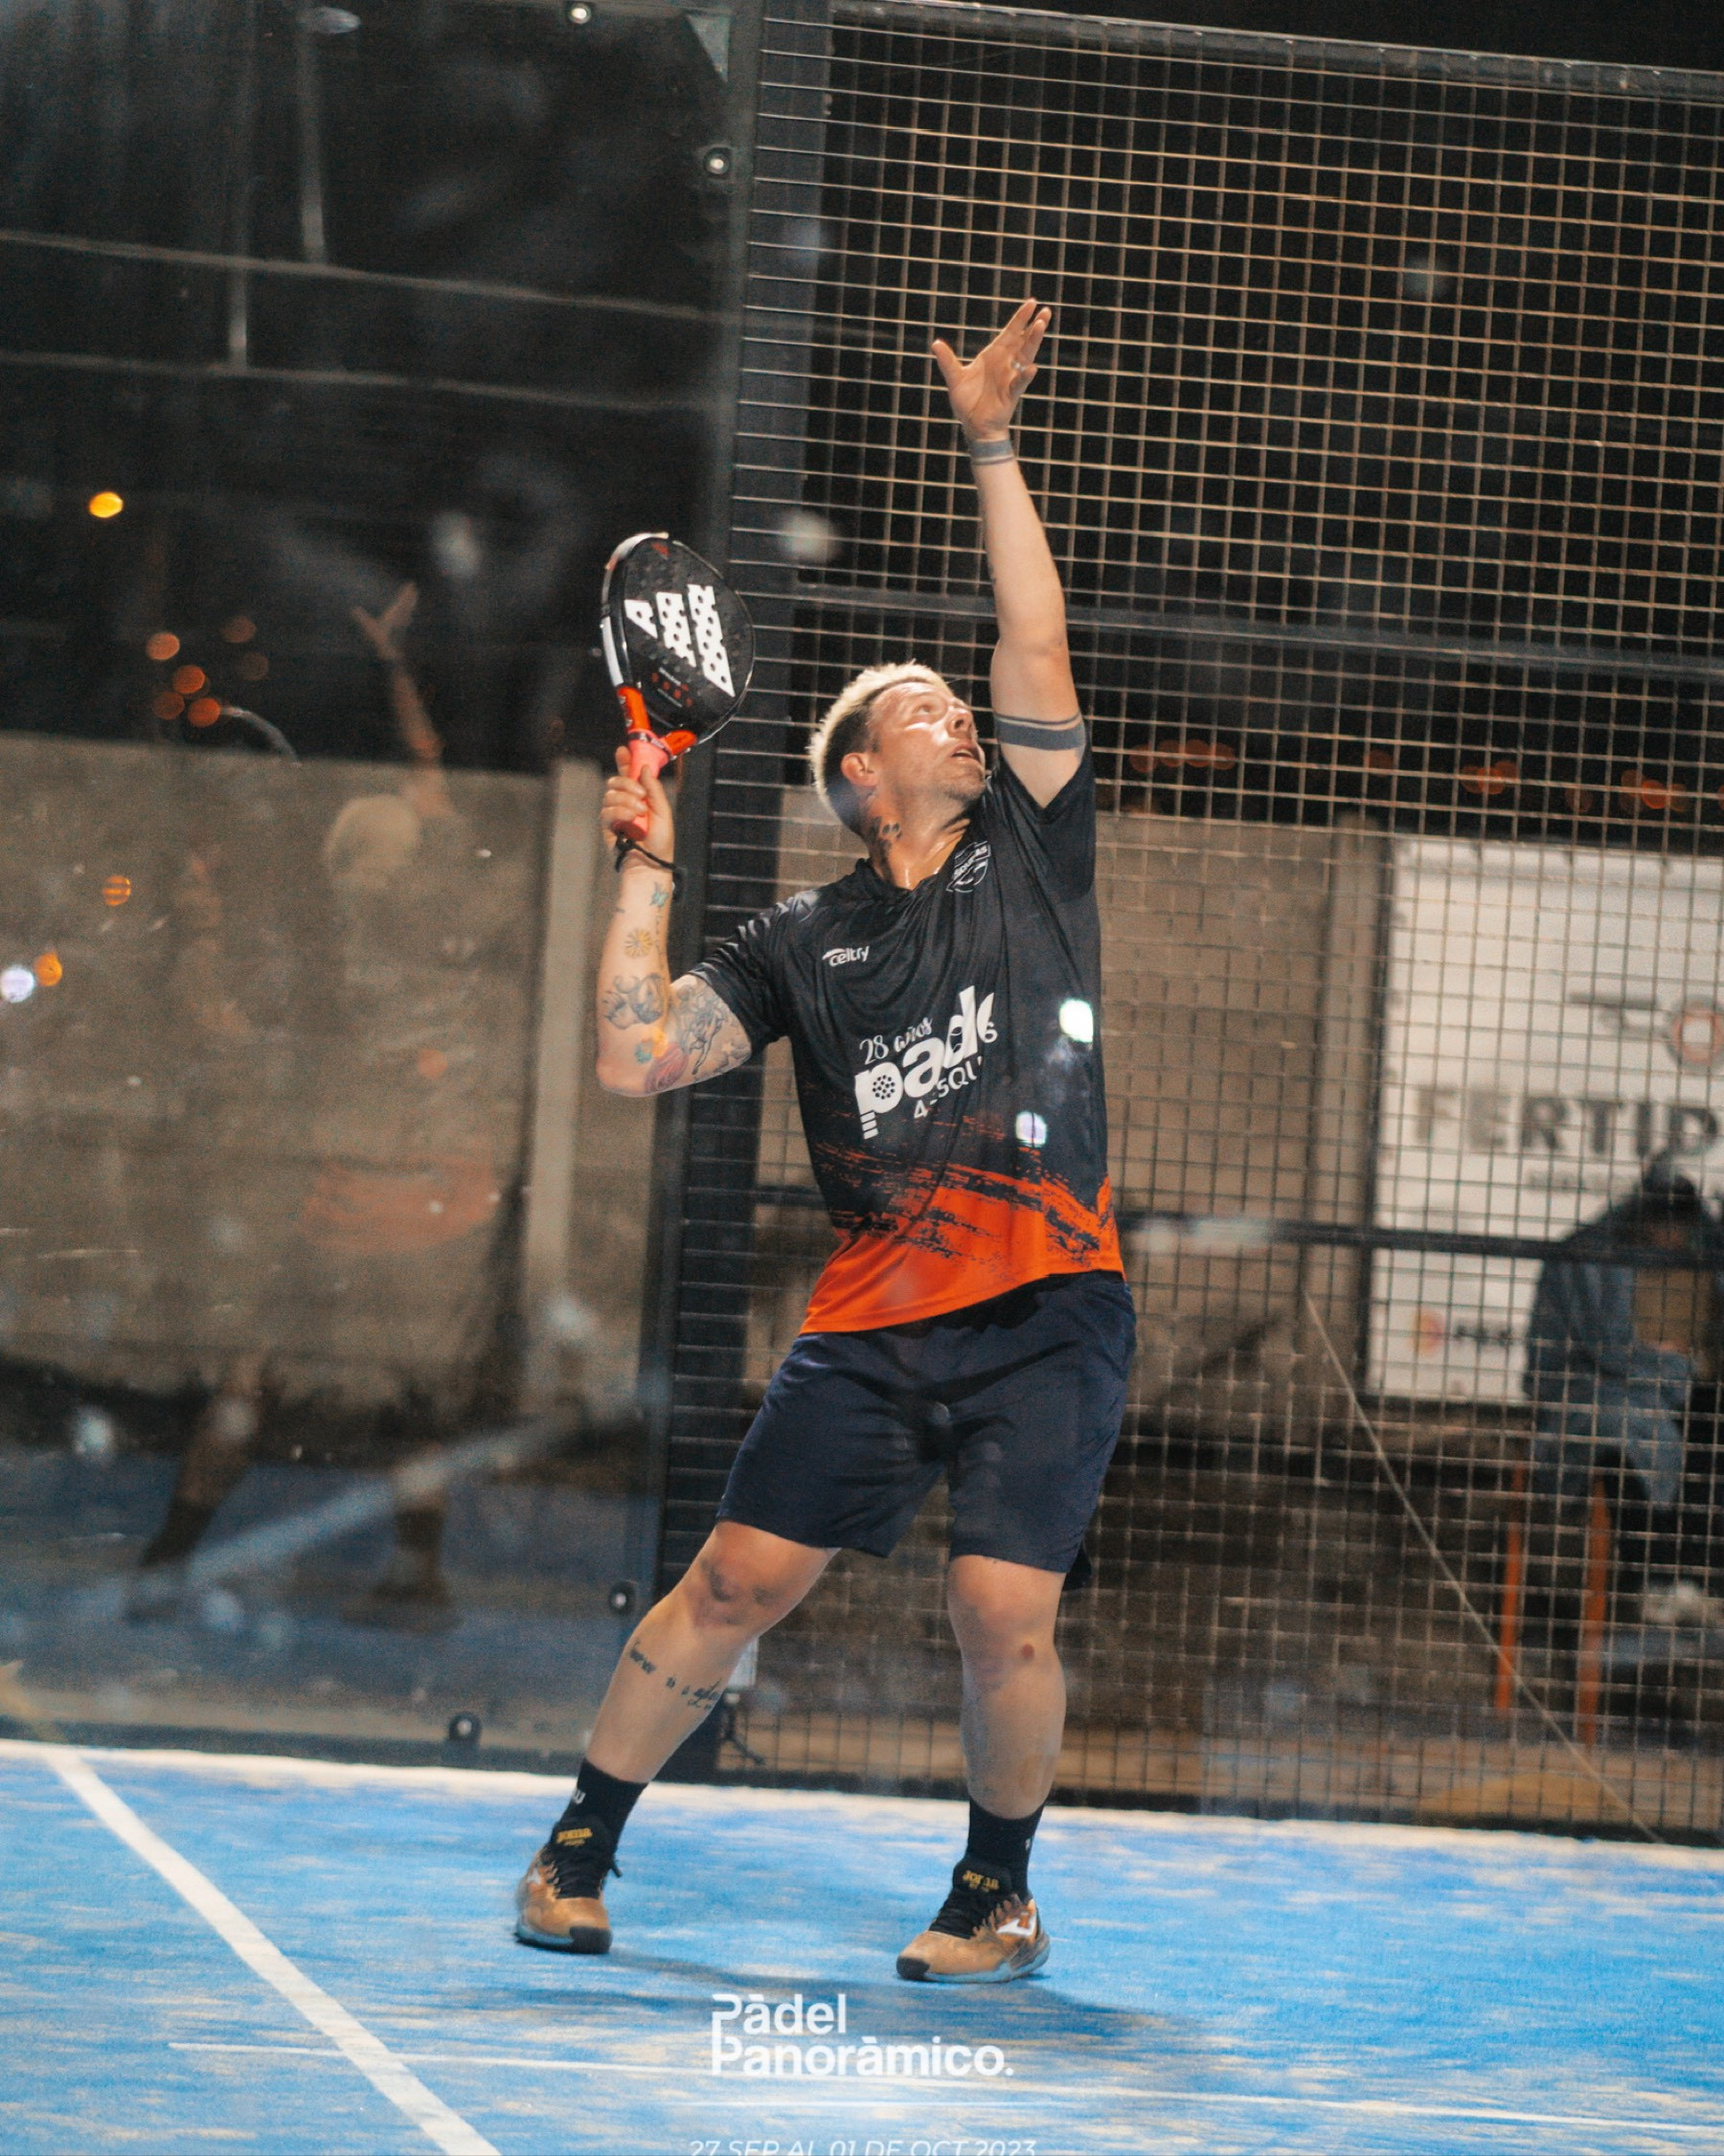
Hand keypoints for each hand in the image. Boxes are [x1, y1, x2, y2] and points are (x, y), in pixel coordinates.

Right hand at [352, 582, 418, 666]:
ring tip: (414, 601)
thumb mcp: (369, 630)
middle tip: (415, 590)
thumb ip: (362, 619)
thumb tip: (354, 609)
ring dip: (410, 606)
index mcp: (394, 616)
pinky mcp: (401, 636)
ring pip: (408, 614)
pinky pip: (405, 623)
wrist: (390, 659)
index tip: (412, 584)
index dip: (406, 593)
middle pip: (407, 607)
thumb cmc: (380, 643)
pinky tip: (407, 619)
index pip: (402, 602)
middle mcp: (400, 621)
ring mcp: (401, 629)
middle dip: (410, 598)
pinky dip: (407, 617)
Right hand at [602, 742, 675, 859]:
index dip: (624, 761)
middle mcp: (625, 802)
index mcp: (640, 796)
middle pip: (616, 780)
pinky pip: (607, 810)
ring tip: (640, 812)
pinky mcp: (607, 826)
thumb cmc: (660, 841)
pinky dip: (620, 811)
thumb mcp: (663, 811)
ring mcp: (615, 813)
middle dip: (627, 782)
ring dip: (626, 800)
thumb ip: (654, 789)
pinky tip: (630, 818)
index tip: (623, 750)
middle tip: (641, 794)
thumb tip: (644, 767)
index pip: (629, 774)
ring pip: (611, 794)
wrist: (651, 863)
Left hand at [932, 299, 1050, 442]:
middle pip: (1023, 341)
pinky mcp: (1010, 394)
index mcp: (994, 355)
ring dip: (1033, 342)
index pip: (1010, 333)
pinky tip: (1031, 367)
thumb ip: (947, 361)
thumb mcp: (955, 379)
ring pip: (1025, 357)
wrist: (973, 426)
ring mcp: (1010, 377)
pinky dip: (1025, 376)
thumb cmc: (967, 402)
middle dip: (1034, 326)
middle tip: (1045, 310)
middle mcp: (1005, 364)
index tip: (1032, 302)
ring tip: (1040, 326)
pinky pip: (1019, 383)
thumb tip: (935, 344)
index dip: (1020, 318)